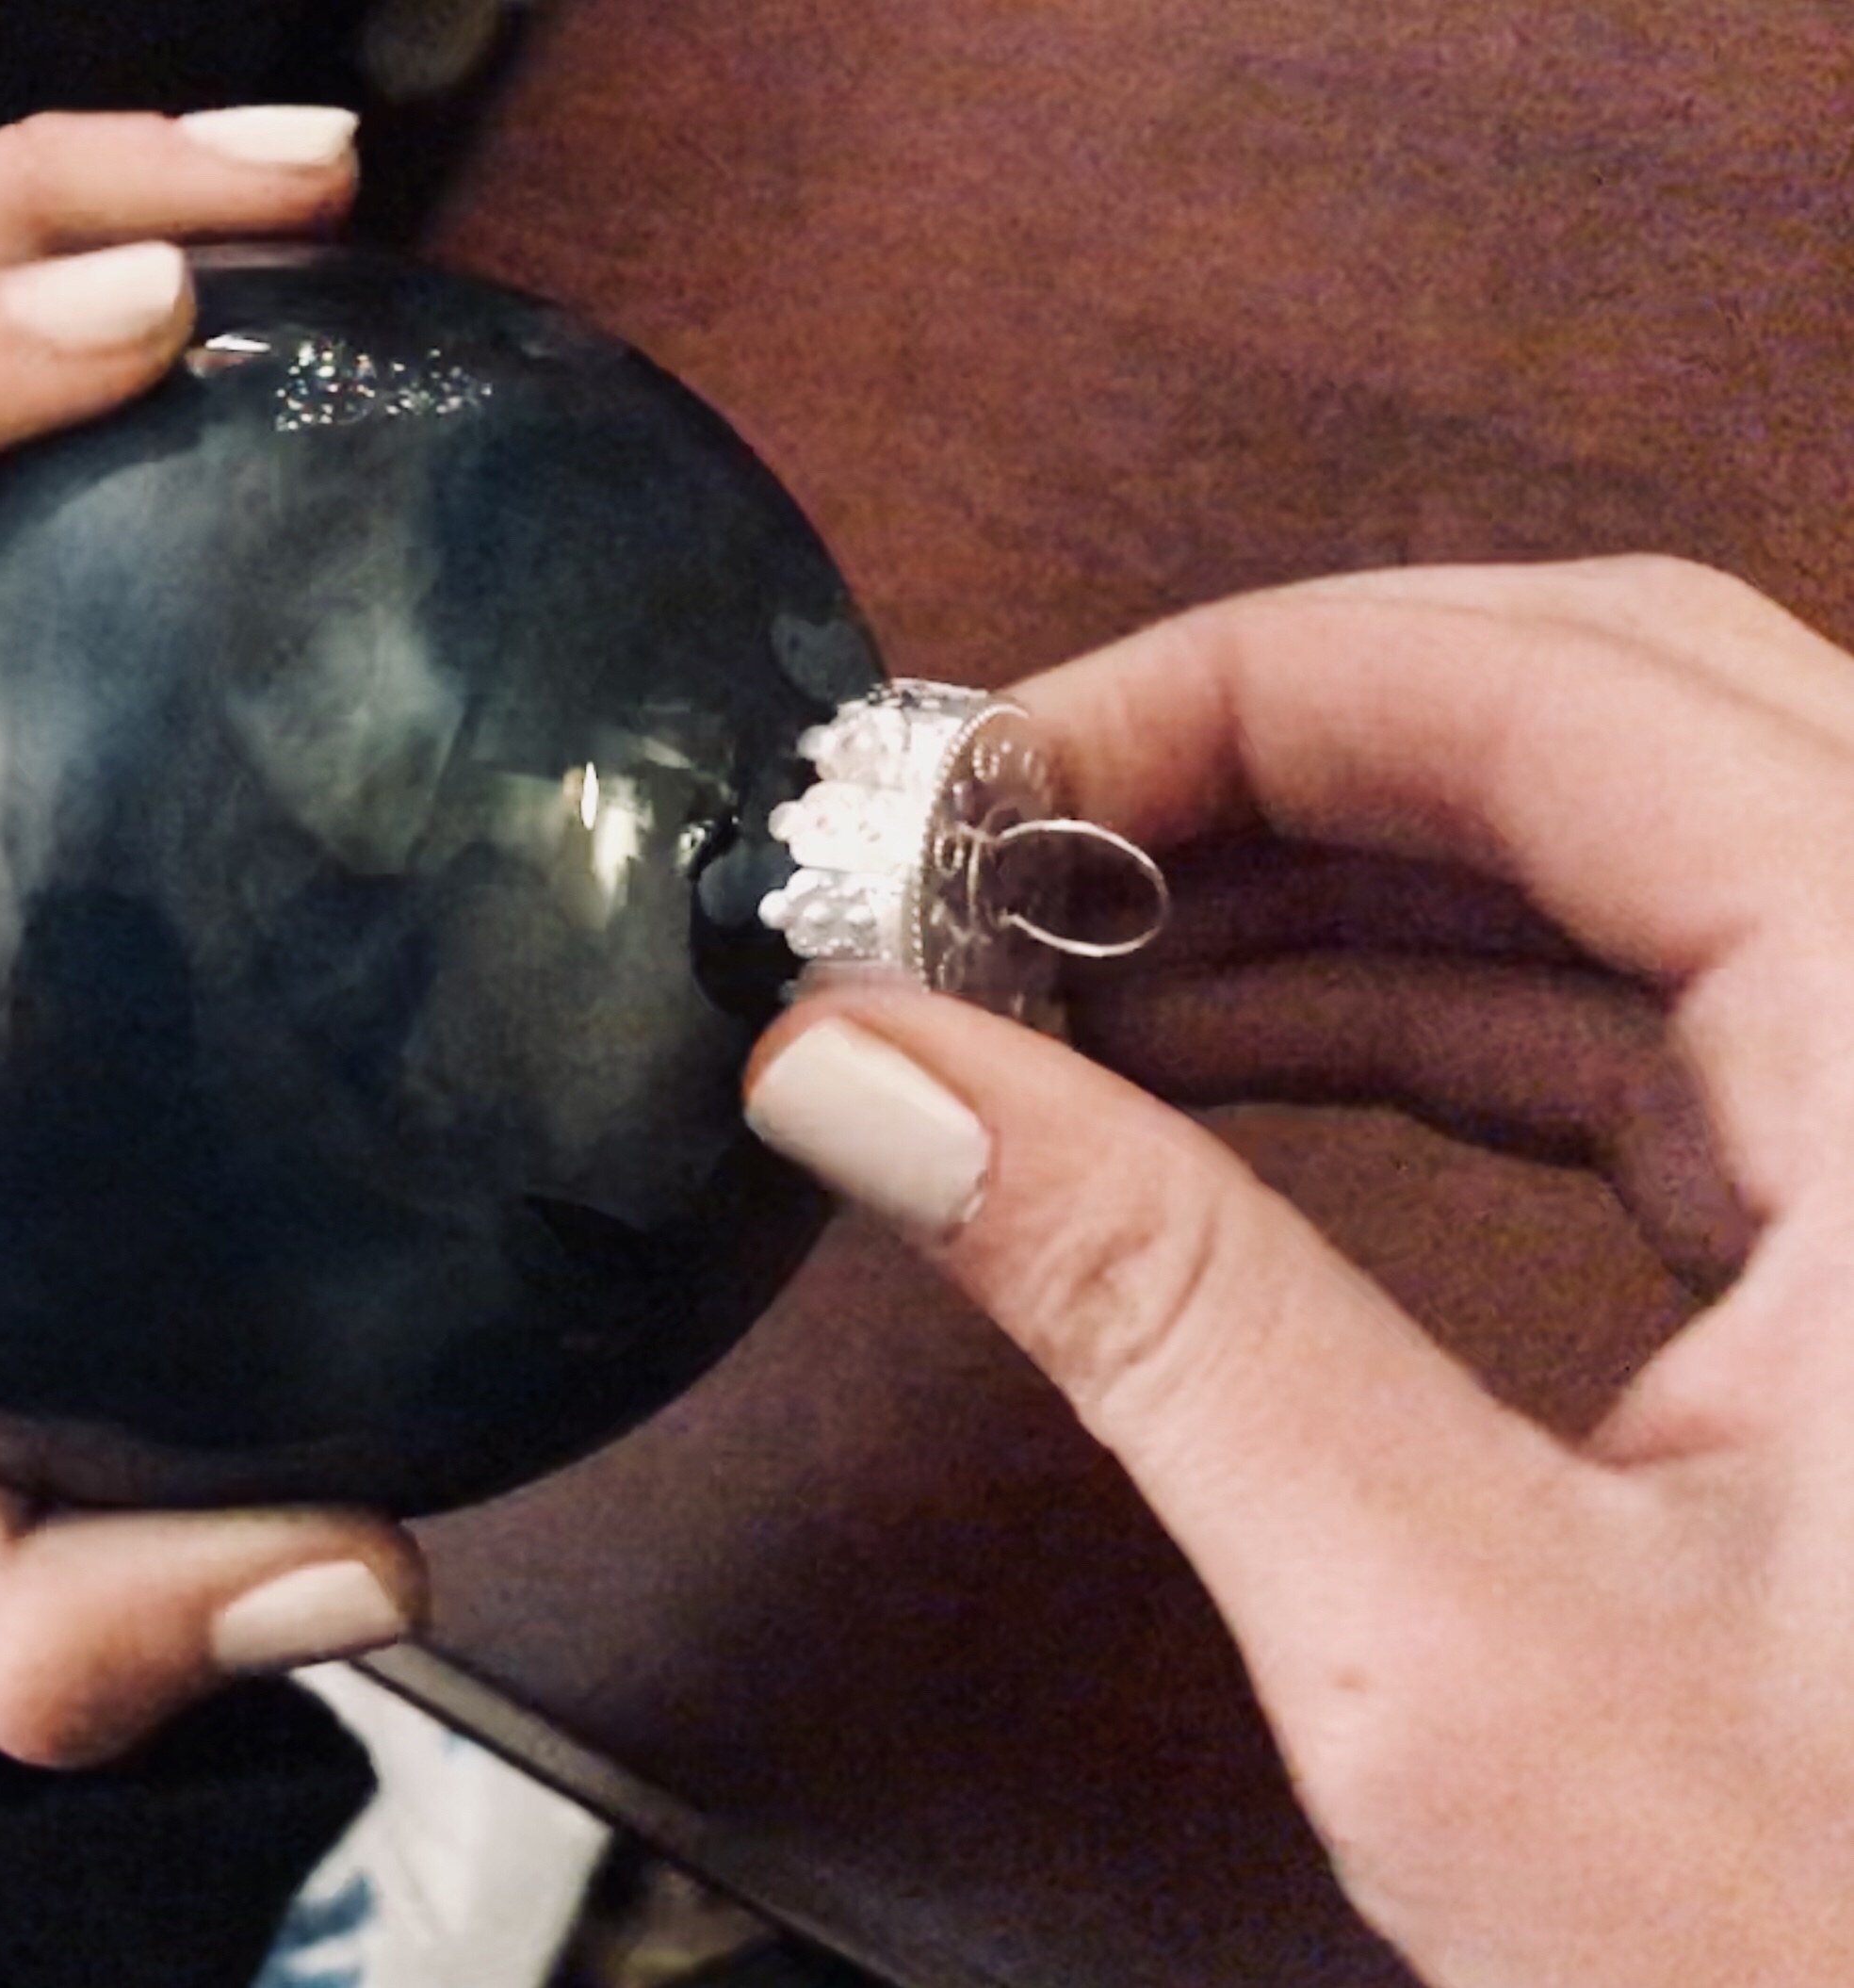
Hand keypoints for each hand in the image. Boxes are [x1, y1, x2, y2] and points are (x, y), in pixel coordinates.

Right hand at [743, 556, 1853, 1986]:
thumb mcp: (1465, 1652)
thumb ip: (1158, 1312)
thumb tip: (876, 1075)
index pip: (1579, 703)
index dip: (1246, 688)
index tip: (996, 778)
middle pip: (1626, 710)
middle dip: (1284, 738)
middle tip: (1012, 831)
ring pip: (1640, 855)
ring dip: (1335, 871)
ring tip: (1067, 945)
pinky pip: (1660, 1020)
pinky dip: (1422, 1007)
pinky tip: (1213, 1053)